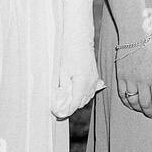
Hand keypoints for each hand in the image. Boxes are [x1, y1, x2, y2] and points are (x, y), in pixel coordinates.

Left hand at [51, 0, 105, 119]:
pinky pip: (89, 91)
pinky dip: (81, 94)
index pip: (75, 104)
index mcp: (82, 82)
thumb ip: (62, 88)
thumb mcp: (62, 72)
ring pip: (86, 97)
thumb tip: (60, 102)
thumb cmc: (68, 52)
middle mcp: (91, 83)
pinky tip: (73, 92)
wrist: (78, 37)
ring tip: (63, 100)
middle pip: (81, 103)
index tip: (57, 114)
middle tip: (57, 107)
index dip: (66, 111)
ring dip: (76, 101)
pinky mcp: (94, 76)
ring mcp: (94, 80)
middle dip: (70, 107)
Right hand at [117, 36, 151, 118]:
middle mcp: (143, 81)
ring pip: (133, 102)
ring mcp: (130, 80)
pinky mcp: (120, 78)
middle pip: (146, 104)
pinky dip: (127, 103)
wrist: (134, 38)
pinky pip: (123, 95)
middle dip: (150, 113)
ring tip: (143, 111)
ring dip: (139, 110)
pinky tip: (132, 105)